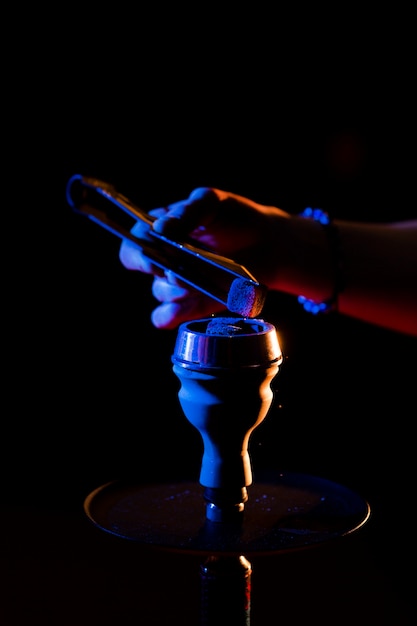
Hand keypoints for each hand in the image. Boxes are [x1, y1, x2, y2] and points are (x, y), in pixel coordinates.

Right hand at [119, 187, 286, 328]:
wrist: (266, 243)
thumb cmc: (234, 217)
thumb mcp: (212, 203)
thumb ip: (188, 212)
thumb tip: (161, 229)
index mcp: (158, 228)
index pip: (133, 241)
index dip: (140, 252)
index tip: (157, 257)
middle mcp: (161, 257)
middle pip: (144, 269)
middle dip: (160, 271)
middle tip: (181, 272)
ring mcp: (175, 282)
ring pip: (161, 292)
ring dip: (179, 290)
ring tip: (203, 283)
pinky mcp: (189, 304)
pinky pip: (166, 317)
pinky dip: (173, 315)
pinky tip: (189, 307)